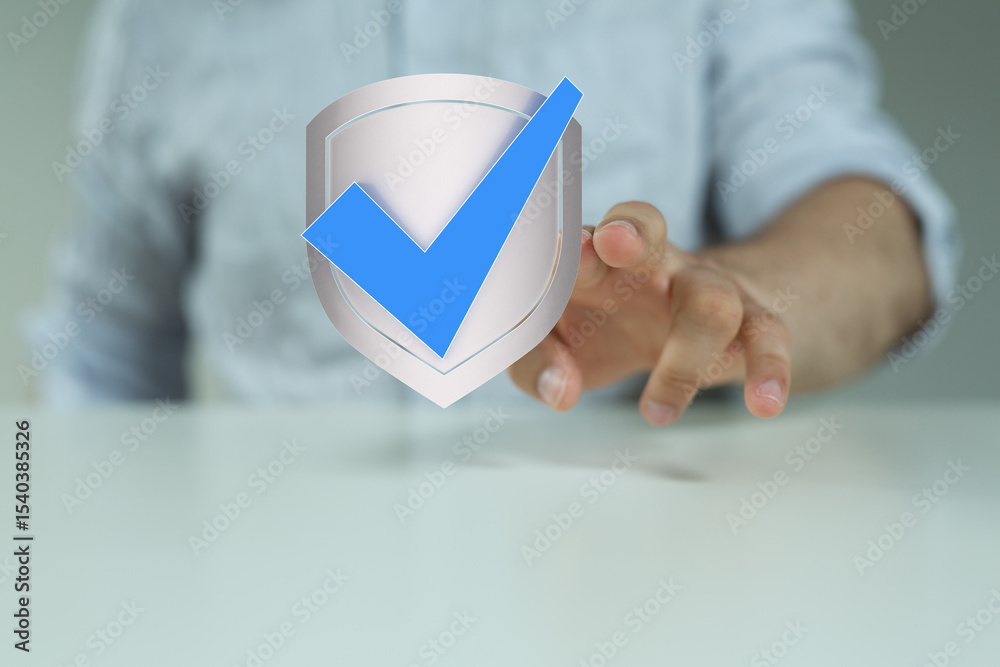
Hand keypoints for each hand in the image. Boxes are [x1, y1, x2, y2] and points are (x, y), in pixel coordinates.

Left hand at [508, 201, 791, 424]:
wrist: (689, 323)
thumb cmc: (602, 327)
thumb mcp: (556, 346)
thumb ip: (536, 363)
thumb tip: (559, 390)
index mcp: (591, 259)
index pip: (572, 246)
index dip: (565, 250)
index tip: (557, 257)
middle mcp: (648, 262)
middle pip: (644, 227)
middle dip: (630, 232)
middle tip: (613, 243)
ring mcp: (702, 285)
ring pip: (709, 298)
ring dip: (684, 357)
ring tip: (654, 414)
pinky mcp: (748, 318)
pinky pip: (766, 334)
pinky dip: (769, 367)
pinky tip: (764, 403)